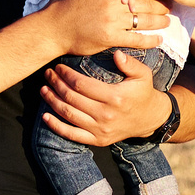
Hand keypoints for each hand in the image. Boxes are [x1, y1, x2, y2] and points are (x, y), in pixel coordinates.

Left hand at [43, 53, 173, 146]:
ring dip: (52, 101)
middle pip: (72, 98)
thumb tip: (117, 54)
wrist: (150, 119)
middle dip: (56, 84)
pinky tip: (45, 116)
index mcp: (115, 97)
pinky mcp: (97, 140)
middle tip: (48, 74)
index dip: (66, 75)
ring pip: (69, 115)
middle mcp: (105, 115)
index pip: (82, 84)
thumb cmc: (143, 93)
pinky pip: (72, 135)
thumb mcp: (143, 75)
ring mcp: (100, 130)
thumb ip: (131, 63)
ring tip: (44, 89)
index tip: (59, 67)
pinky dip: (56, 127)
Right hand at [45, 0, 166, 58]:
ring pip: (144, 22)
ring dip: (159, 22)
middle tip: (172, 5)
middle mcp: (114, 4)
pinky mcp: (110, 39)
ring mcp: (113, 23)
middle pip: (146, 5)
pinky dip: (150, 40)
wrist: (52, 27)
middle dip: (161, 6)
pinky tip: (159, 40)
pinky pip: (136, 40)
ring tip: (168, 21)